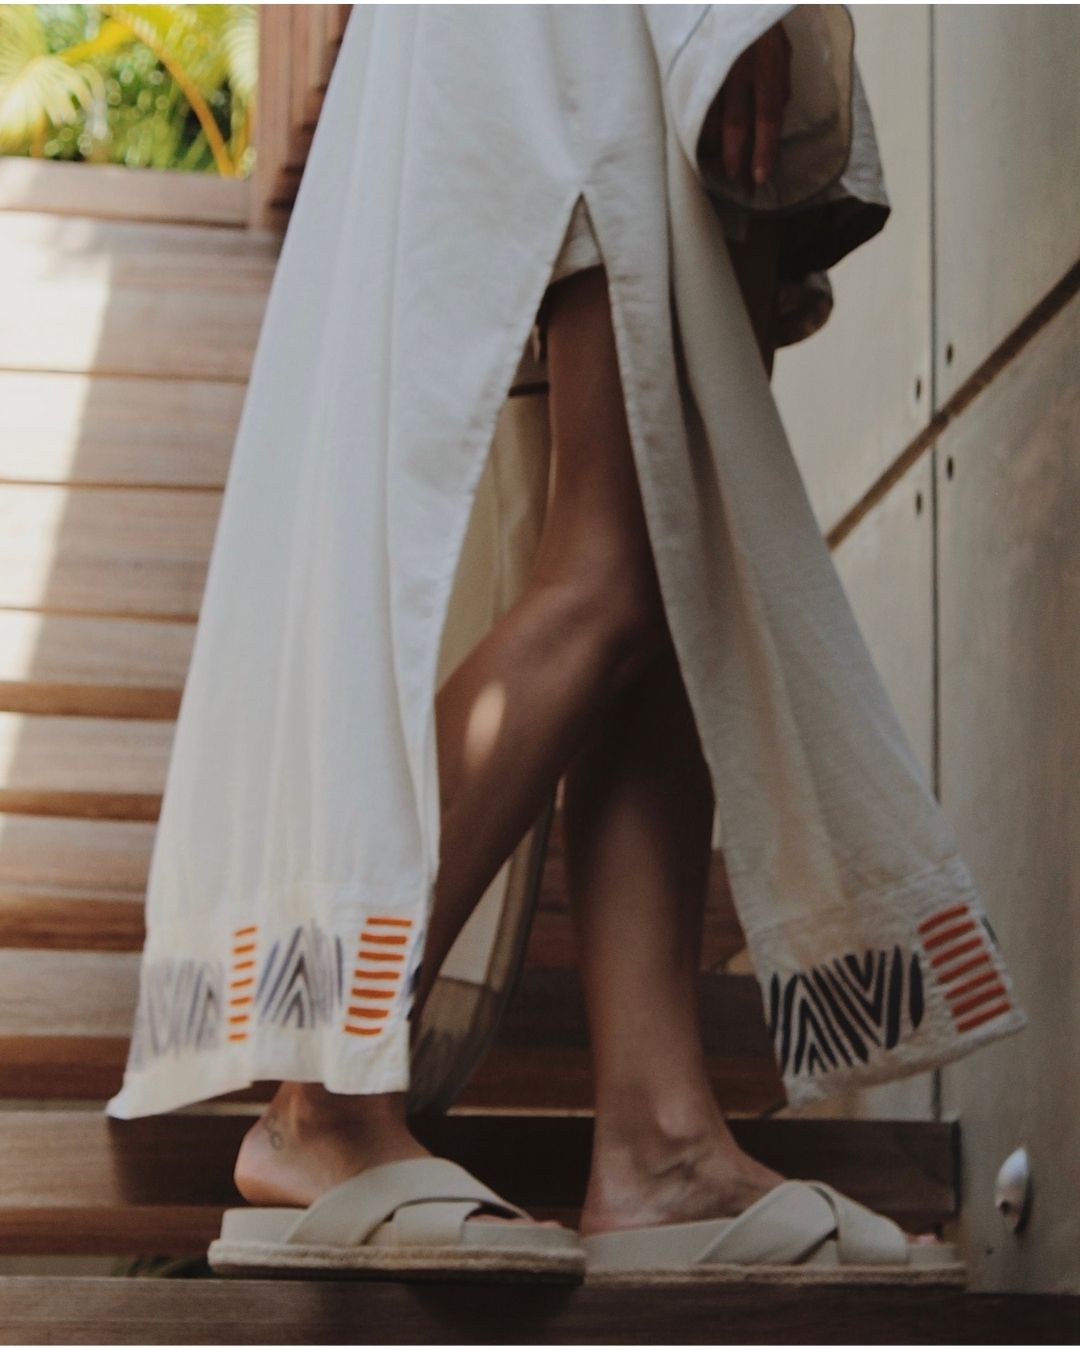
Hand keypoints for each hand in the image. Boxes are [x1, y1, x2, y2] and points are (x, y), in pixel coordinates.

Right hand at [699, 20, 792, 188]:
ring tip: (710, 164)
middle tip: (733, 177)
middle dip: (734, 155)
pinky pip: (692, 100)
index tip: (760, 177)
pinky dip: (694, 122)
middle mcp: (741, 65)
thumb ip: (778, 80)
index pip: (769, 115)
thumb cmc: (758, 19)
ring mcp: (715, 64)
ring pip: (709, 115)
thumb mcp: (779, 44)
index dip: (764, 149)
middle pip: (737, 121)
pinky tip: (693, 137)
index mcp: (769, 61)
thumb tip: (778, 113)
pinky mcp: (695, 62)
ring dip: (710, 144)